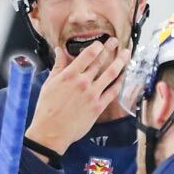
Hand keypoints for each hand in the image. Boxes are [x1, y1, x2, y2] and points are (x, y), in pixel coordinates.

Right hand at [25, 38, 129, 156]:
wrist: (51, 132)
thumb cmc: (47, 108)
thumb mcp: (49, 84)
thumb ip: (58, 66)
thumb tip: (59, 51)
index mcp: (69, 75)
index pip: (87, 55)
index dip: (96, 47)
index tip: (101, 43)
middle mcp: (83, 82)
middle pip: (100, 62)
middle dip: (110, 49)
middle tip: (116, 41)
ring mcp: (92, 95)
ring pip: (110, 74)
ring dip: (120, 62)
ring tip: (127, 53)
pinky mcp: (98, 107)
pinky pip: (112, 92)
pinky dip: (119, 82)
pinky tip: (123, 76)